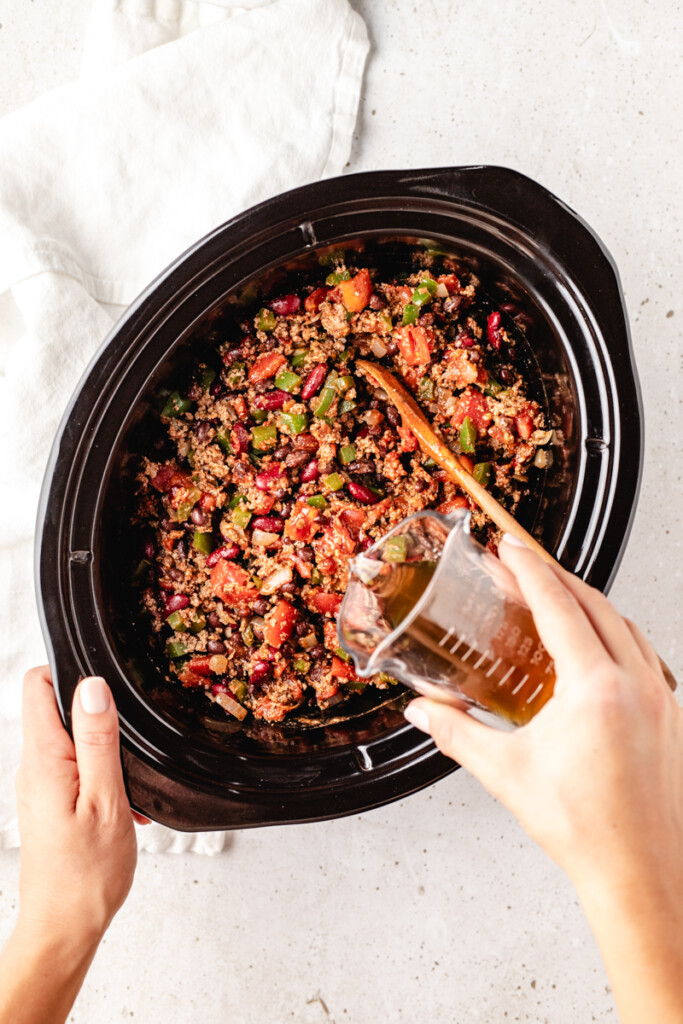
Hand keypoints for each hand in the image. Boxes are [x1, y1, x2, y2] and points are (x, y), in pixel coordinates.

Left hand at [0, 668, 142, 1023]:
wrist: (64, 927)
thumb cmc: (85, 875)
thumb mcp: (106, 799)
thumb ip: (98, 740)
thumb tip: (93, 687)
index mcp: (44, 759)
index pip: (38, 684)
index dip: (71, 670)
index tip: (106, 680)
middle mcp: (33, 767)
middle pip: (58, 707)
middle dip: (98, 715)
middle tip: (130, 738)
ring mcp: (39, 785)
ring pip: (71, 739)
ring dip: (104, 751)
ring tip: (127, 782)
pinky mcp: (48, 802)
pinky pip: (74, 768)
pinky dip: (101, 776)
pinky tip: (121, 804)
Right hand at [404, 536, 682, 1022]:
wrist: (641, 874)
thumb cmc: (583, 829)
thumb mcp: (506, 772)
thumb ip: (455, 732)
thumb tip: (420, 709)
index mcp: (596, 688)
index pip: (559, 606)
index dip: (529, 570)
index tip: (509, 546)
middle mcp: (635, 683)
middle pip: (596, 604)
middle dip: (556, 576)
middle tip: (522, 563)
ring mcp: (661, 698)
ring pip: (625, 625)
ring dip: (588, 602)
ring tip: (555, 598)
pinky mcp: (671, 716)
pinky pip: (643, 653)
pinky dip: (615, 633)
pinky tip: (595, 647)